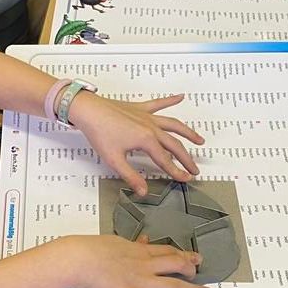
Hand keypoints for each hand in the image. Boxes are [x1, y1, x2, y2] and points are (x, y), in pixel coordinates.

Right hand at [59, 235, 213, 287]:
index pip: (167, 251)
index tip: (194, 257)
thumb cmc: (90, 249)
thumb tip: (143, 239)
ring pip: (174, 285)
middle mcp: (145, 265)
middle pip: (176, 264)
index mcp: (139, 250)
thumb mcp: (114, 241)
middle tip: (201, 272)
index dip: (183, 254)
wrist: (79, 259)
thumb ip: (131, 243)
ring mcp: (141, 282)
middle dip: (191, 269)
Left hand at [67, 92, 204, 195]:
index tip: (186, 179)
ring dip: (187, 132)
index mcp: (146, 140)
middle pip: (174, 144)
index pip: (166, 160)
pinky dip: (170, 100)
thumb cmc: (99, 132)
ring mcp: (147, 116)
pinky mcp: (140, 108)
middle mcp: (151, 127)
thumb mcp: (114, 159)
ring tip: (199, 140)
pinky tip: (180, 96)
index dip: (177, 172)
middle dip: (186, 158)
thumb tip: (143, 191)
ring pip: (173, 124)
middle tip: (195, 169)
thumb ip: (131, 176)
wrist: (89, 110)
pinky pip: (159, 103)